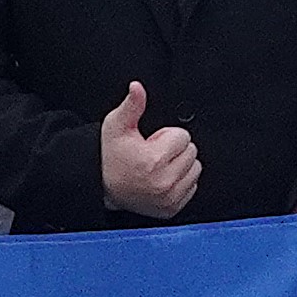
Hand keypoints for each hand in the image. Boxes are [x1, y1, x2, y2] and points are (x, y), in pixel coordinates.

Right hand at [96, 82, 199, 217]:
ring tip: (159, 166)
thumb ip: (132, 105)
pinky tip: (162, 178)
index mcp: (154, 161)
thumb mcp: (117, 126)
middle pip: (191, 152)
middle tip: (154, 153)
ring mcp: (169, 197)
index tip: (152, 142)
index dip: (167, 135)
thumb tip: (137, 87)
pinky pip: (192, 187)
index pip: (183, 136)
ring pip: (195, 169)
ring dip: (181, 165)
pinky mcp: (172, 208)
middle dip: (175, 149)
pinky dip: (181, 181)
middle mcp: (164, 182)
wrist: (102, 187)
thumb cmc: (110, 157)